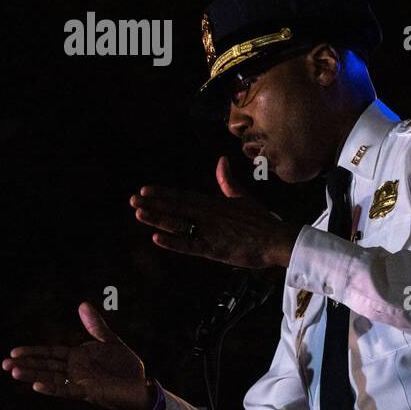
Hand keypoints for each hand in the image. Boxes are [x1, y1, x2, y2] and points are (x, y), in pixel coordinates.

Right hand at [3, 302, 152, 409]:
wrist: (140, 383)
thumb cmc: (123, 364)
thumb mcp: (108, 340)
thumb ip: (95, 325)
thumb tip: (82, 304)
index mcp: (77, 357)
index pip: (50, 353)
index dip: (33, 352)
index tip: (13, 352)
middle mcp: (75, 370)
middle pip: (45, 366)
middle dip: (26, 364)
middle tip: (4, 364)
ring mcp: (80, 381)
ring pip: (51, 378)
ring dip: (33, 375)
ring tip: (14, 372)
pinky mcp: (89, 391)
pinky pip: (67, 390)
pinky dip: (52, 388)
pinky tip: (37, 386)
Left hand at [130, 156, 301, 267]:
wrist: (277, 239)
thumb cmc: (261, 220)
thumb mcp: (242, 197)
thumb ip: (228, 181)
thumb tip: (221, 160)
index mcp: (215, 203)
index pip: (183, 196)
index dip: (163, 193)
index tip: (144, 189)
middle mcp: (209, 215)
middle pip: (177, 208)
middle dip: (154, 203)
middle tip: (132, 200)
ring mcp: (211, 232)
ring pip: (179, 224)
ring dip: (158, 218)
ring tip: (139, 213)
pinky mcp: (215, 249)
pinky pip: (190, 245)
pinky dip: (174, 242)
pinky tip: (157, 239)